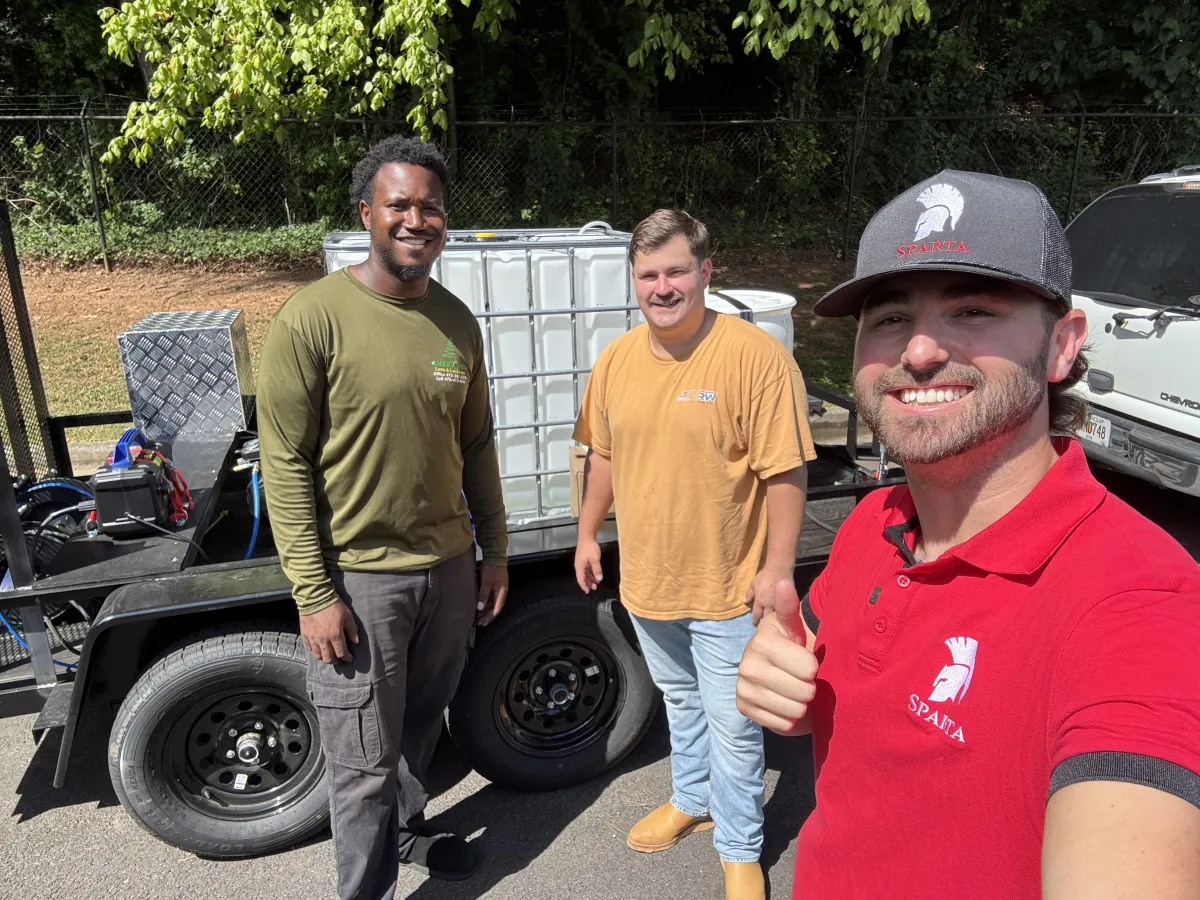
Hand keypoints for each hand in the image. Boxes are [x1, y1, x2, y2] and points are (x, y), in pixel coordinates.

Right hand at [300, 600, 359, 664]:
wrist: (314, 598)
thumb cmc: (333, 605)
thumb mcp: (347, 615)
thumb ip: (352, 630)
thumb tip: (355, 641)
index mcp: (335, 636)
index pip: (341, 653)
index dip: (346, 658)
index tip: (349, 658)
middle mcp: (323, 640)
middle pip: (329, 658)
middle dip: (335, 661)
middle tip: (339, 659)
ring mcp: (313, 638)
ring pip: (318, 655)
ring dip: (324, 658)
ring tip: (328, 656)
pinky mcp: (305, 635)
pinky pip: (309, 648)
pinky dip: (314, 651)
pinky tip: (318, 650)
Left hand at [477, 563, 508, 625]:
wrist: (495, 555)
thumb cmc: (491, 569)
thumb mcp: (486, 582)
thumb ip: (483, 595)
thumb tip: (480, 608)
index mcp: (502, 593)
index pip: (497, 609)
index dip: (490, 617)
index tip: (482, 623)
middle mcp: (502, 593)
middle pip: (495, 608)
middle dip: (487, 616)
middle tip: (479, 623)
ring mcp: (499, 589)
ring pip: (493, 603)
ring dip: (486, 610)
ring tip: (478, 617)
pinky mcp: (496, 585)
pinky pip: (491, 598)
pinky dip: (486, 604)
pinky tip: (480, 606)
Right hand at [574, 537, 602, 592]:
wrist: (587, 538)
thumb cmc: (589, 548)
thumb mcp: (595, 559)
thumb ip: (597, 569)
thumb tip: (599, 579)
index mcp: (579, 567)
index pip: (580, 579)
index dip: (584, 586)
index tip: (587, 592)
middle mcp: (579, 566)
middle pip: (583, 577)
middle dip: (588, 583)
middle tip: (595, 588)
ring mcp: (582, 563)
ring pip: (585, 574)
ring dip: (590, 579)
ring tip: (596, 584)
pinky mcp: (584, 560)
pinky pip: (587, 570)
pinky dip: (591, 573)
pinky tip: (596, 575)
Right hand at [736, 578, 817, 735]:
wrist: (779, 674)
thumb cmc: (793, 648)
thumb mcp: (795, 628)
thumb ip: (790, 609)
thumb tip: (782, 582)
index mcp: (762, 641)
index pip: (808, 668)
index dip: (814, 668)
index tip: (806, 662)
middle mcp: (746, 665)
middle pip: (802, 691)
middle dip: (809, 689)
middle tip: (802, 680)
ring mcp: (743, 688)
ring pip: (794, 710)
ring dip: (801, 705)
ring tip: (795, 693)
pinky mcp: (744, 709)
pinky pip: (782, 724)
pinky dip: (790, 719)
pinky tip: (785, 705)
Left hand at [744, 565, 794, 625]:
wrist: (779, 570)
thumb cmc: (765, 576)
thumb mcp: (754, 583)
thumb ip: (750, 594)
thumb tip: (745, 601)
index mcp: (760, 602)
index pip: (757, 615)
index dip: (755, 620)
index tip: (755, 624)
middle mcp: (769, 605)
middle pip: (767, 617)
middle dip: (765, 621)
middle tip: (764, 624)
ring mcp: (779, 604)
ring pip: (776, 615)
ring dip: (774, 618)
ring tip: (773, 622)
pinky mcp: (787, 601)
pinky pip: (785, 610)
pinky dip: (783, 613)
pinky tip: (783, 614)